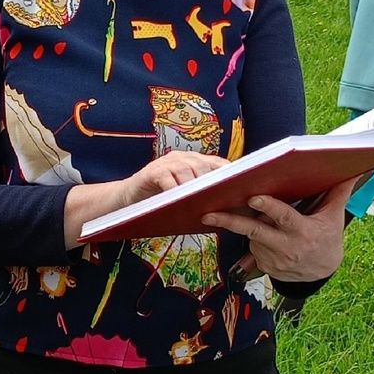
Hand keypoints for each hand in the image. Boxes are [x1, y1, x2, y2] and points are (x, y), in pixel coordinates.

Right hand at [63, 150, 225, 246]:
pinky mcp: (153, 171)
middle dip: (215, 184)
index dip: (232, 175)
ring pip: (187, 171)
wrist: (129, 201)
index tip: (245, 187)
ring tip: (205, 201)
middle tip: (226, 198)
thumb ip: (206, 201)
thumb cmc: (163, 203)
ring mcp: (167, 162)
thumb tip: (234, 214)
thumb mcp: (187, 200)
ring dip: (196, 187)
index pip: (219, 164)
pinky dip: (174, 189)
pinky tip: (180, 201)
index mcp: (196, 163)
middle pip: (204, 167)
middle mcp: (184, 158)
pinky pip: (166, 179)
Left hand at [204, 180, 350, 281]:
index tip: (253, 198)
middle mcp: (287, 248)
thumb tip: (351, 172)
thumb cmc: (327, 237)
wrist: (323, 271)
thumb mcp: (334, 217)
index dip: (268, 207)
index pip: (283, 218)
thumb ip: (338, 193)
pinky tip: (264, 233)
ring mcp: (274, 260)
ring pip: (251, 236)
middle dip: (230, 222)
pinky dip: (253, 238)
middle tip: (209, 214)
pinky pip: (252, 247)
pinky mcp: (266, 267)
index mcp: (303, 232)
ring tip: (258, 216)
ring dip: (249, 225)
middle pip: (254, 231)